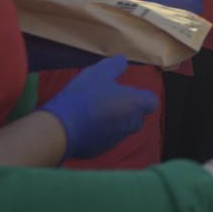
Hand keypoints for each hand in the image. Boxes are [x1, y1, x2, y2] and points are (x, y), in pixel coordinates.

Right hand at [39, 55, 157, 160]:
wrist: (61, 128)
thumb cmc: (85, 96)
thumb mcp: (98, 72)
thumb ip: (114, 66)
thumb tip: (123, 60)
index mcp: (135, 105)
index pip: (151, 102)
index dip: (142, 96)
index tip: (127, 91)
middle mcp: (130, 124)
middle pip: (137, 117)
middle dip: (128, 109)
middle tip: (109, 99)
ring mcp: (116, 140)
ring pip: (122, 129)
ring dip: (114, 121)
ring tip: (94, 111)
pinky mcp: (100, 151)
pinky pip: (106, 139)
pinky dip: (100, 133)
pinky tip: (84, 125)